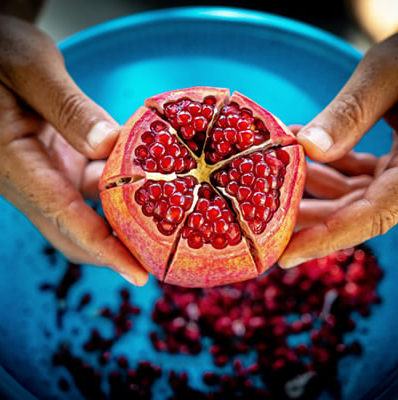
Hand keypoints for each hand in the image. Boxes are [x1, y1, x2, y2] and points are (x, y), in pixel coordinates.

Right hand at [0, 16, 147, 285]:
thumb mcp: (30, 67)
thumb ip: (68, 108)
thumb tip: (109, 145)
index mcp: (11, 161)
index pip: (63, 216)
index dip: (103, 249)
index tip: (138, 274)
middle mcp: (27, 177)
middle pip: (72, 230)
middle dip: (113, 252)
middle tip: (158, 259)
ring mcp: (43, 173)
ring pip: (84, 212)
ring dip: (120, 223)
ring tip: (162, 227)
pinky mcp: (57, 163)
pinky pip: (90, 188)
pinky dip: (117, 191)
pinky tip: (145, 183)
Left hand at [279, 33, 397, 268]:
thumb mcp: (390, 75)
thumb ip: (352, 112)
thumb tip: (306, 147)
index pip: (370, 218)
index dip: (325, 239)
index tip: (285, 257)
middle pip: (353, 212)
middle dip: (306, 214)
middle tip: (263, 216)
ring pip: (351, 194)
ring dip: (311, 185)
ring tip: (272, 174)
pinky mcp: (396, 158)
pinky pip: (357, 172)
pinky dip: (328, 163)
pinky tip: (299, 147)